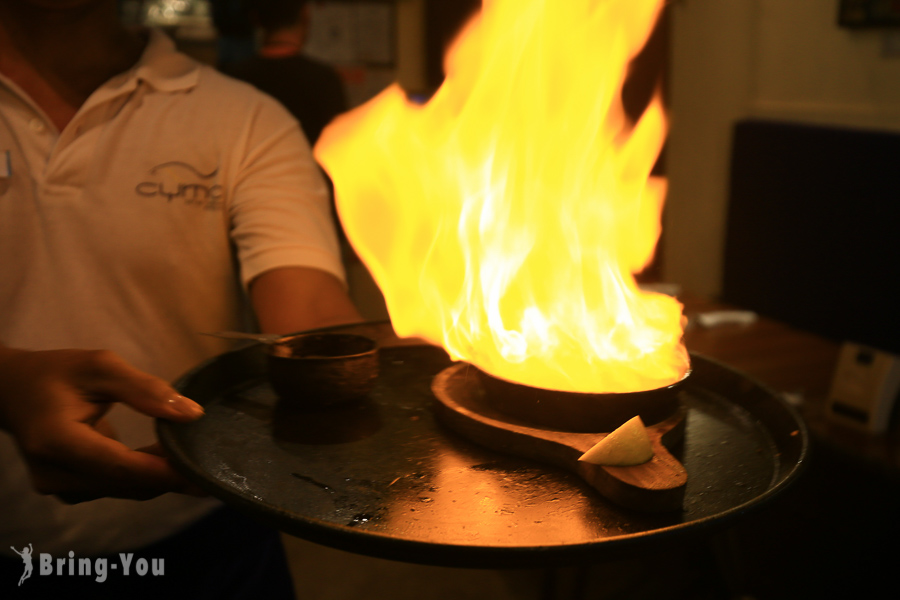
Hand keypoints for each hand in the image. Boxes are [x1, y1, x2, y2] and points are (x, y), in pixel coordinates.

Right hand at [0, 347, 206, 502]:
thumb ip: (145, 389)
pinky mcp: (68, 489)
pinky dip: (142, 475)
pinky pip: (115, 486)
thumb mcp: (101, 366)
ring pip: (123, 489)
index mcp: (56, 441)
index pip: (119, 466)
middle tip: (210, 463)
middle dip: (168, 475)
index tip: (199, 471)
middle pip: (124, 483)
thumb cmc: (58, 373)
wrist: (13, 391)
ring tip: (191, 455)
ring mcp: (58, 486)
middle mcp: (54, 473)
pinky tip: (165, 457)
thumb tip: (192, 414)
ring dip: (158, 476)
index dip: (162, 472)